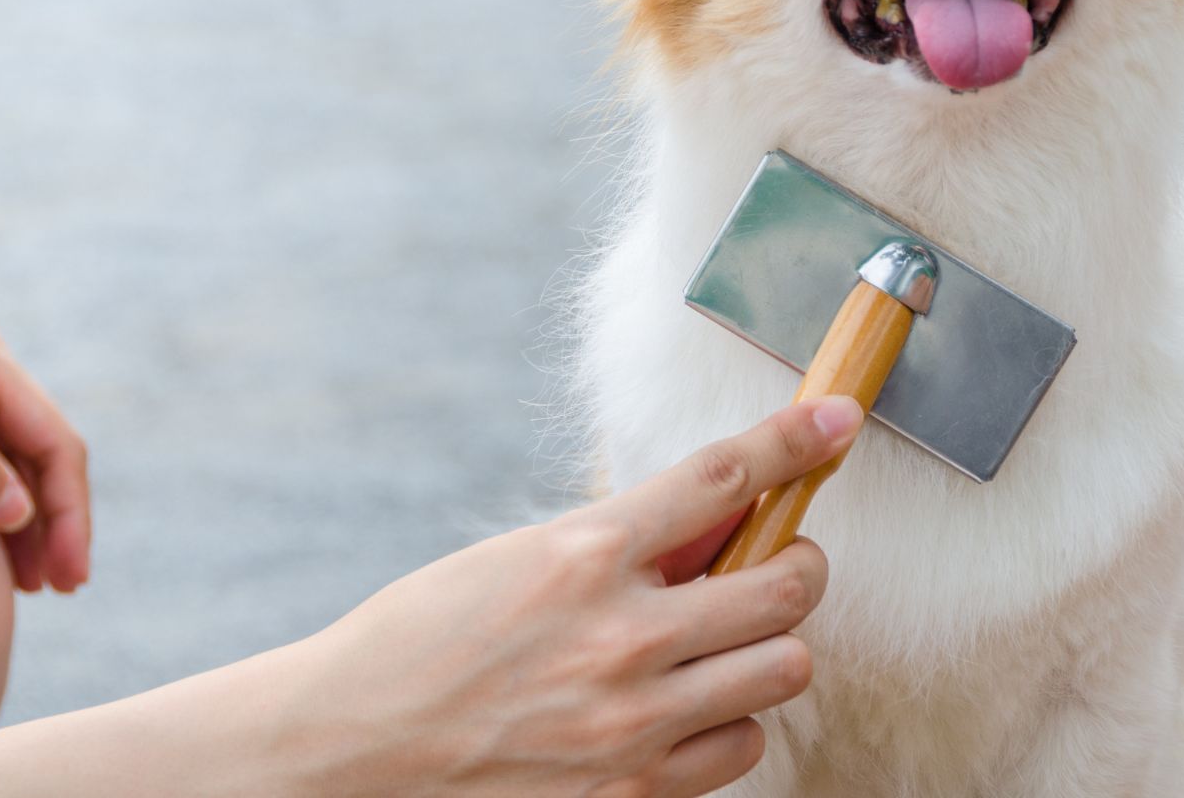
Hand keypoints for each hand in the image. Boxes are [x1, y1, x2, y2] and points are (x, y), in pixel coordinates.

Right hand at [176, 396, 861, 797]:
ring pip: (785, 670)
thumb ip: (618, 543)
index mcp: (579, 554)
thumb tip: (718, 521)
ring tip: (719, 648)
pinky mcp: (633, 793)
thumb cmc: (421, 643)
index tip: (836, 422)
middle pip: (788, 585)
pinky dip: (726, 725)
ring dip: (765, 651)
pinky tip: (682, 712)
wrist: (347, 750)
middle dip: (797, 566)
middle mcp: (618, 636)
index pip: (721, 478)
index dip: (794, 440)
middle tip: (776, 565)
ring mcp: (632, 723)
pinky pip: (742, 748)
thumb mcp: (514, 560)